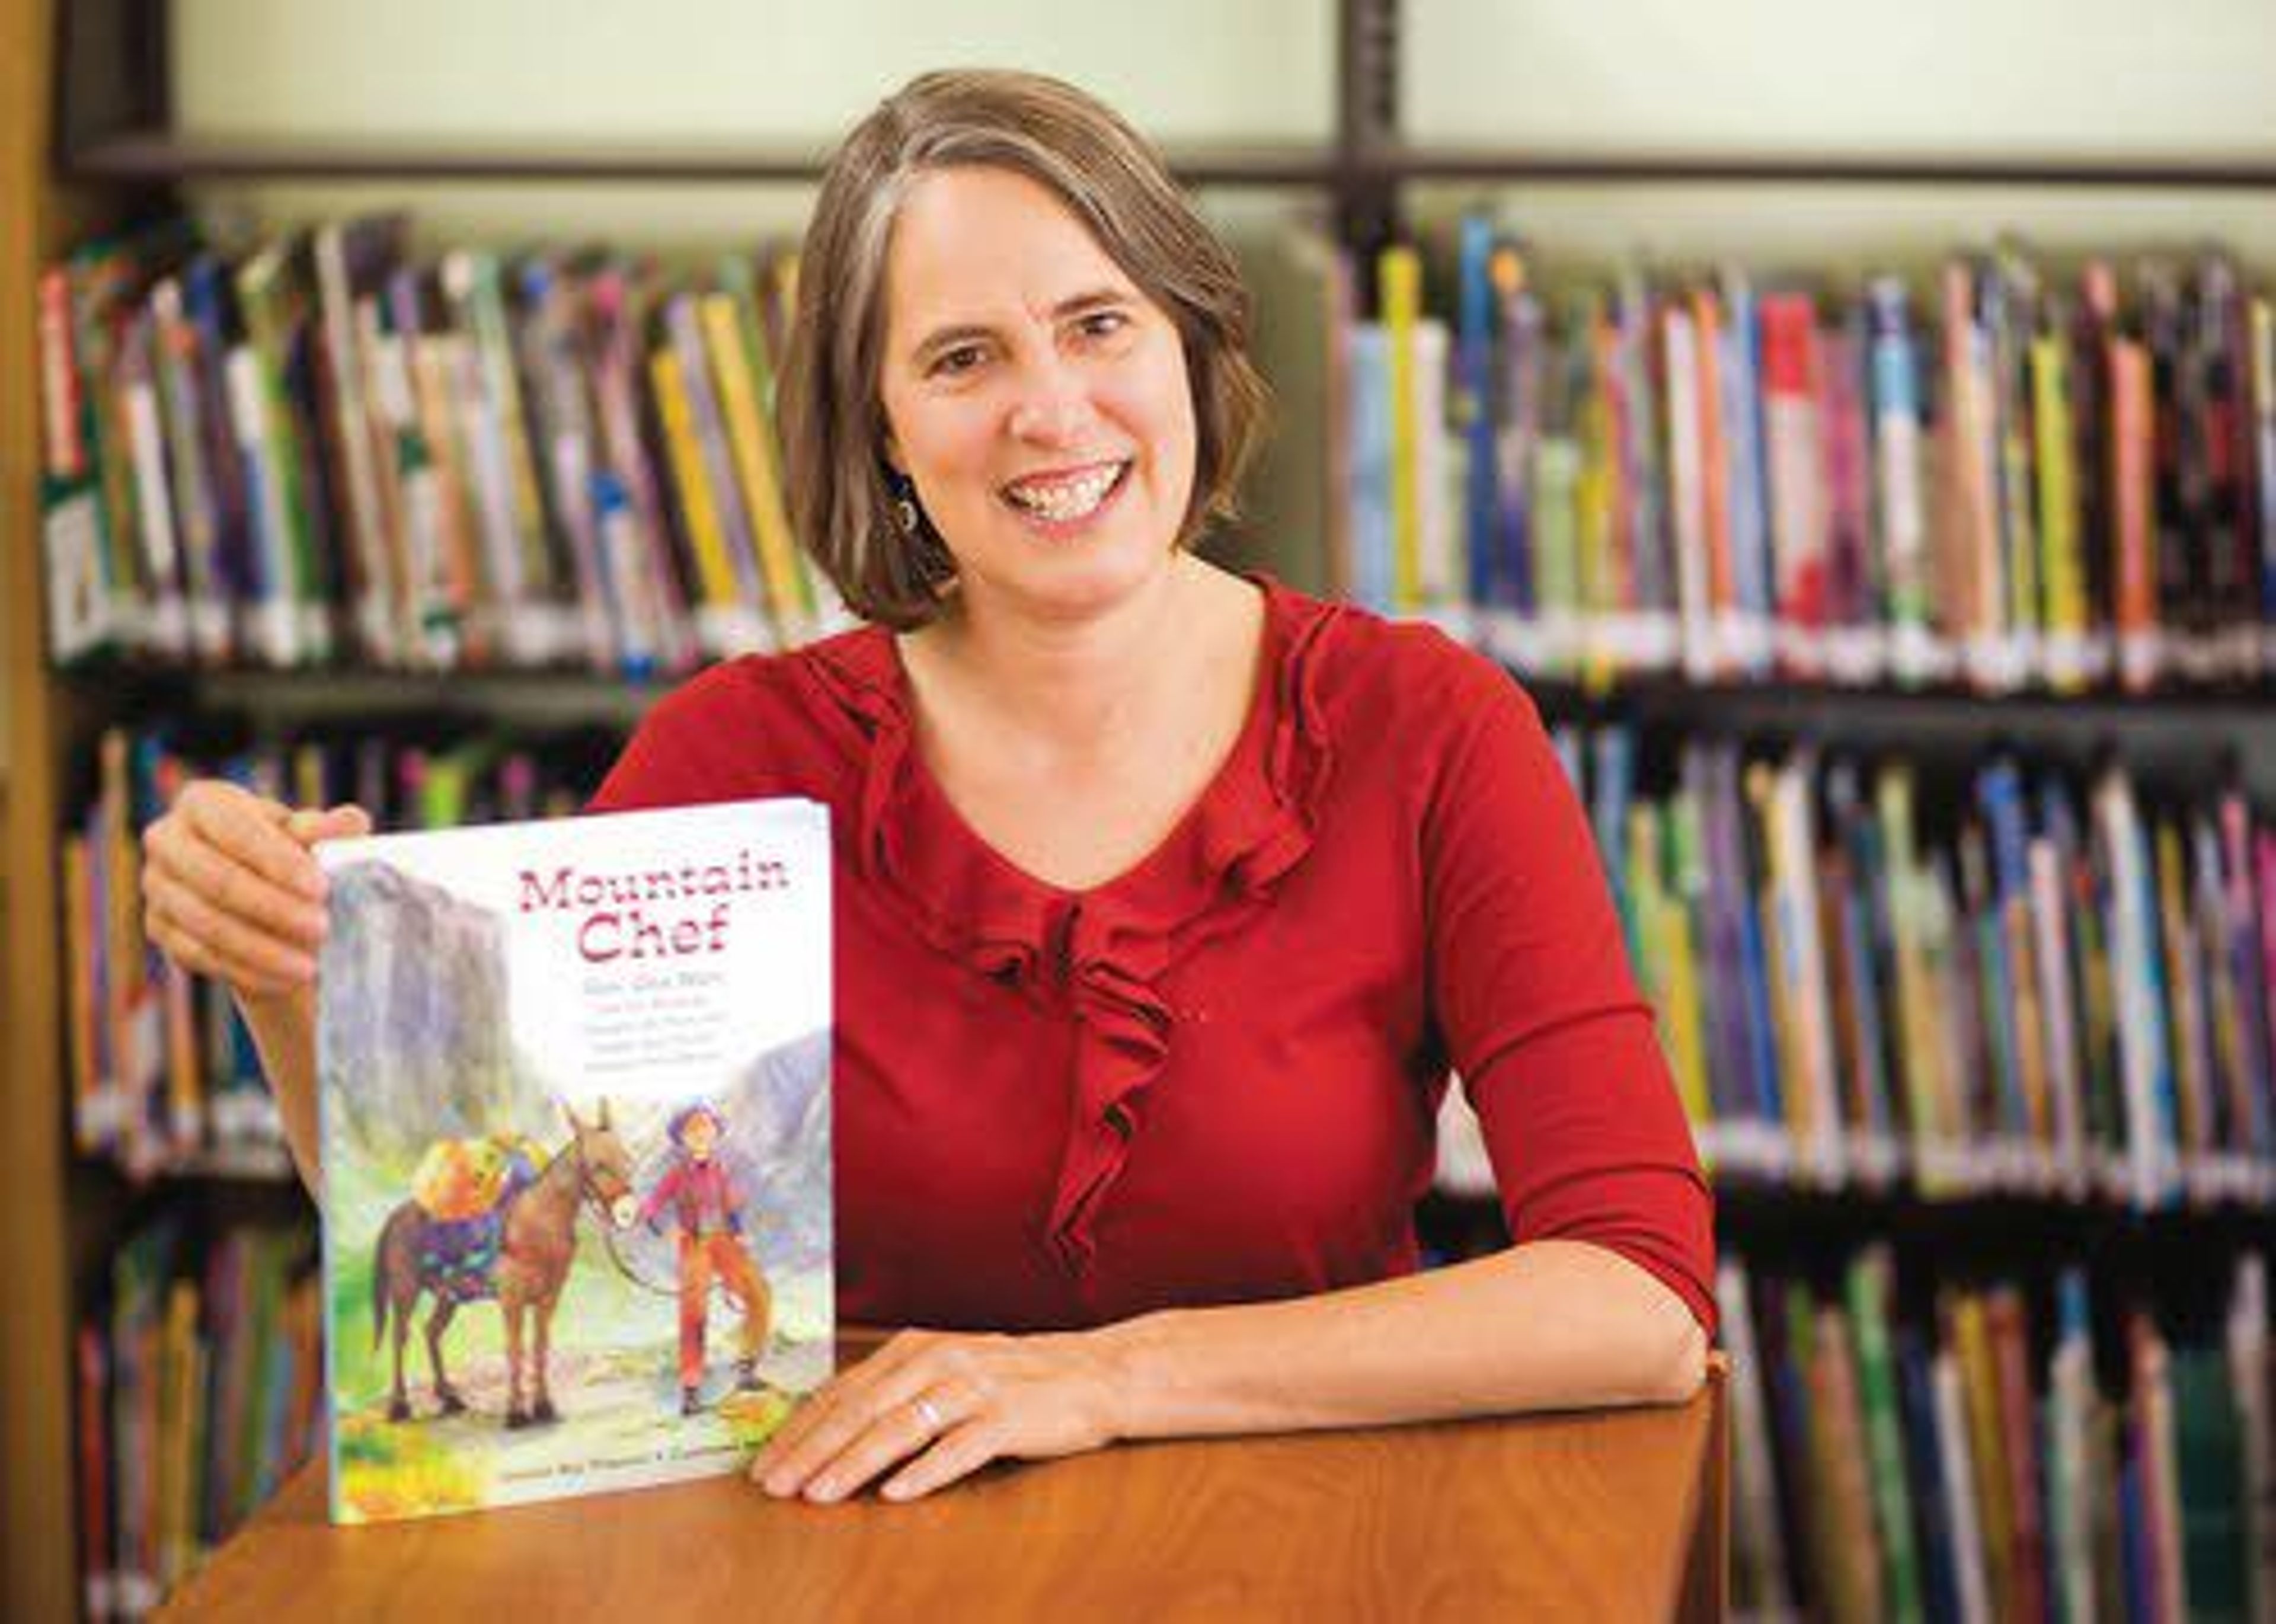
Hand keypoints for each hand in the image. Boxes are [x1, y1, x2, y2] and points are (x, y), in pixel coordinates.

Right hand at [141, 780, 370, 1002]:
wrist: (258, 894)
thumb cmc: (288, 854)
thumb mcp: (311, 835)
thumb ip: (330, 829)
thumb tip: (351, 823)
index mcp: (202, 802)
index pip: (237, 829)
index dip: (279, 860)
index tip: (322, 888)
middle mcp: (166, 839)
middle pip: (217, 879)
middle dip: (273, 908)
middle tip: (322, 928)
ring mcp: (156, 886)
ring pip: (207, 923)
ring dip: (262, 948)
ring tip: (309, 965)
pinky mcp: (158, 928)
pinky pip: (200, 955)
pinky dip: (246, 970)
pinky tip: (285, 978)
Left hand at [749, 1329, 1124, 1503]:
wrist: (1094, 1372)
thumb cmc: (1012, 1379)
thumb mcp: (947, 1370)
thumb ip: (895, 1391)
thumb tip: (829, 1427)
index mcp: (916, 1348)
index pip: (843, 1392)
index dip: (799, 1430)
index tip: (764, 1463)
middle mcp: (940, 1361)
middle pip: (861, 1410)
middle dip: (810, 1450)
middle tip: (773, 1485)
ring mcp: (975, 1387)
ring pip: (900, 1428)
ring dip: (853, 1463)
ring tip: (818, 1493)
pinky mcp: (1008, 1417)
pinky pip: (960, 1448)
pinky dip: (926, 1471)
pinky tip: (897, 1493)